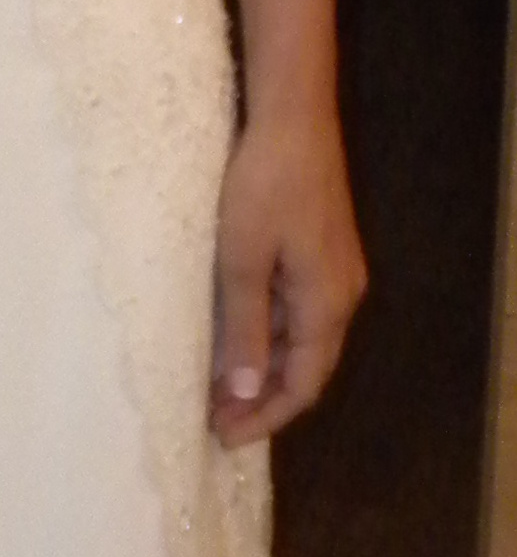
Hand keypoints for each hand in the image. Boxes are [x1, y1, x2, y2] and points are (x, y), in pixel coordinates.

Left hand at [210, 110, 365, 445]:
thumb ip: (245, 330)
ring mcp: (333, 271)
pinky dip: (267, 336)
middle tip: (214, 422)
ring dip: (263, 368)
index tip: (224, 439)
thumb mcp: (242, 261)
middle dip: (263, 400)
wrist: (291, 117)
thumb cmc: (261, 185)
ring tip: (216, 389)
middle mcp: (341, 295)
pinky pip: (296, 311)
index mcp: (327, 304)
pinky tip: (234, 338)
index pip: (304, 384)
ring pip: (301, 340)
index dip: (266, 417)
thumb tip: (246, 395)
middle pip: (307, 368)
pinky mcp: (320, 251)